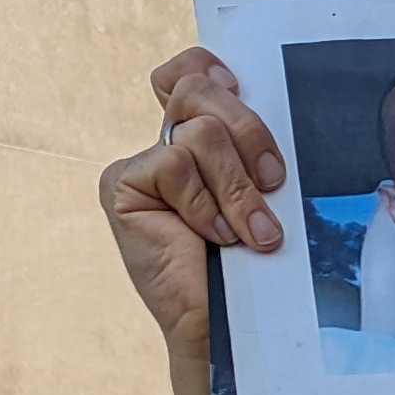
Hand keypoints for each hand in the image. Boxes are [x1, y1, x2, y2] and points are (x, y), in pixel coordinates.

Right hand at [102, 47, 286, 360]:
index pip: (194, 70)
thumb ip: (254, 150)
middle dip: (249, 132)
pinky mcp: (121, 184)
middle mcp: (167, 143)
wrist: (226, 326)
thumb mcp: (265, 194)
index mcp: (200, 136)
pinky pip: (175, 166)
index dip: (213, 68)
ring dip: (237, 186)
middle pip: (201, 91)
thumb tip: (270, 108)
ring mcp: (142, 164)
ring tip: (252, 232)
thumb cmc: (253, 264)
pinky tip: (215, 236)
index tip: (241, 87)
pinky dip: (205, 203)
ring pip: (200, 133)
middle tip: (272, 182)